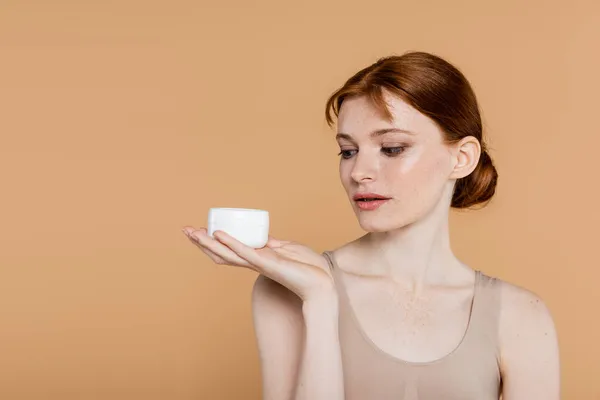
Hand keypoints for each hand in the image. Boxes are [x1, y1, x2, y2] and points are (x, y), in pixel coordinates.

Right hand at [181, 227, 334, 301]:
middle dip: (201, 241)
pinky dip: (232, 243)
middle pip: (220, 252)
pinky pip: (246, 252)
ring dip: (208, 242)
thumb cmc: (308, 268)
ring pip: (227, 253)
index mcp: (256, 258)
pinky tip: (219, 234)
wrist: (322, 281)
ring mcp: (258, 263)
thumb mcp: (287, 249)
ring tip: (193, 232)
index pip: (227, 250)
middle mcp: (253, 262)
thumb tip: (263, 237)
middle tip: (185, 229)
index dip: (211, 242)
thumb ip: (273, 244)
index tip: (198, 231)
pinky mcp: (267, 263)